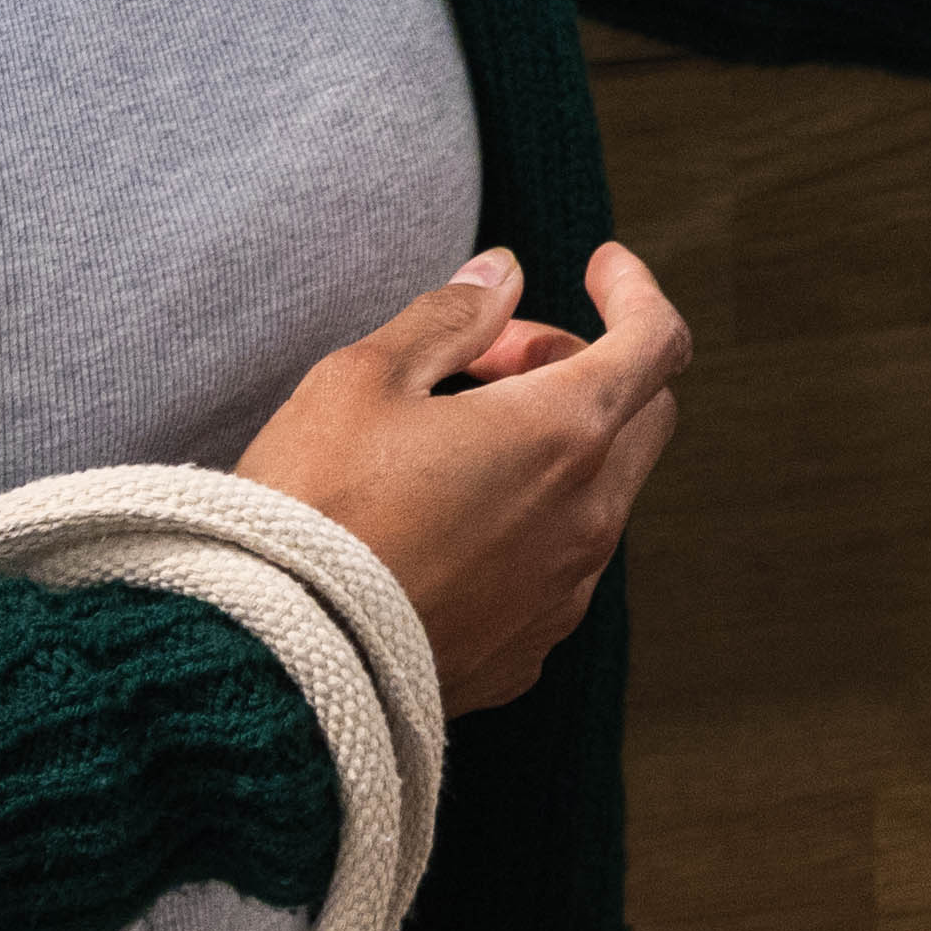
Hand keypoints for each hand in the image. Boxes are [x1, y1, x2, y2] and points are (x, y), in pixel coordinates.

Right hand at [240, 243, 694, 713]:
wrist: (275, 662)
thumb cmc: (313, 507)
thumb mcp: (365, 378)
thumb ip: (450, 317)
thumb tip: (502, 277)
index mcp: (564, 435)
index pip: (655, 342)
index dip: (635, 291)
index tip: (601, 268)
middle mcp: (588, 520)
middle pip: (641, 416)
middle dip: (577, 366)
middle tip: (483, 362)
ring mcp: (563, 594)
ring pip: (597, 494)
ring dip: (550, 448)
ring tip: (442, 442)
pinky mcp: (527, 651)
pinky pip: (555, 567)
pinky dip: (524, 523)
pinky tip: (440, 523)